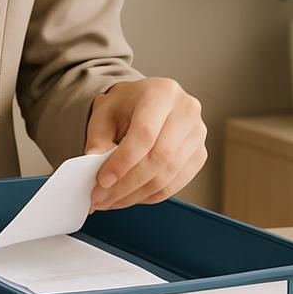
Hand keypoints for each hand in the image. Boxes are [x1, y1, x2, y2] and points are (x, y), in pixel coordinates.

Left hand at [83, 78, 206, 210]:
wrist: (143, 102)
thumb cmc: (124, 106)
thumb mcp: (103, 113)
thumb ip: (97, 139)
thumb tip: (93, 166)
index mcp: (162, 93)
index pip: (145, 134)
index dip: (123, 162)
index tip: (102, 181)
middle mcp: (186, 111)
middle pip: (160, 158)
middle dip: (127, 184)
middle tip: (101, 197)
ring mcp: (197, 134)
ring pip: (168, 175)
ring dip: (135, 194)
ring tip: (110, 201)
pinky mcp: (199, 155)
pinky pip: (175, 184)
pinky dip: (149, 195)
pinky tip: (128, 197)